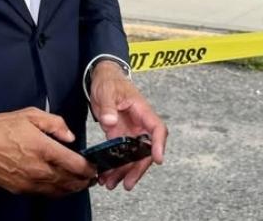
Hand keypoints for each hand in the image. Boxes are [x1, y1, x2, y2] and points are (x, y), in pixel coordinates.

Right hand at [0, 107, 95, 196]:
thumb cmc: (2, 127)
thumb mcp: (31, 114)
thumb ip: (56, 124)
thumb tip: (70, 137)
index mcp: (44, 148)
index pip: (75, 164)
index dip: (89, 168)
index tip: (94, 167)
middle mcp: (39, 168)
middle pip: (70, 181)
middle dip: (84, 181)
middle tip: (91, 178)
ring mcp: (30, 181)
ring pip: (59, 190)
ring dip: (72, 188)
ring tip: (80, 184)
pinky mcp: (21, 188)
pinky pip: (45, 193)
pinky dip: (56, 191)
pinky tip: (60, 186)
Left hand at [89, 61, 166, 190]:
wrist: (103, 78)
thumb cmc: (109, 81)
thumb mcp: (106, 90)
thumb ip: (108, 106)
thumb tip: (110, 121)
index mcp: (143, 111)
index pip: (158, 129)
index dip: (159, 145)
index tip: (158, 159)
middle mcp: (140, 124)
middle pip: (146, 150)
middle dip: (138, 169)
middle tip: (128, 183)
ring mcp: (130, 132)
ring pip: (133, 156)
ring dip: (124, 172)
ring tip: (110, 184)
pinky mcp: (120, 136)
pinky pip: (120, 154)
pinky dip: (114, 166)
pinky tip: (105, 176)